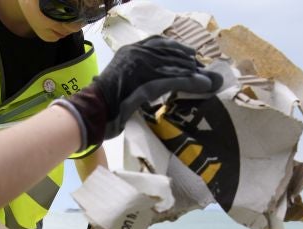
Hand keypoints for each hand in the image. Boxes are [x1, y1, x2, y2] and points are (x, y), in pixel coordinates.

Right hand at [52, 36, 222, 149]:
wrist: (94, 112)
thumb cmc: (104, 104)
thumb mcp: (123, 84)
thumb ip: (137, 78)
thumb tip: (151, 84)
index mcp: (129, 52)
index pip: (158, 43)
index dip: (176, 48)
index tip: (190, 54)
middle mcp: (136, 53)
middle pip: (170, 52)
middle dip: (188, 60)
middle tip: (202, 68)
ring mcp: (142, 67)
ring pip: (174, 65)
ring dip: (194, 71)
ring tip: (208, 78)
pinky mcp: (148, 82)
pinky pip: (175, 80)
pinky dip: (191, 82)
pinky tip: (202, 86)